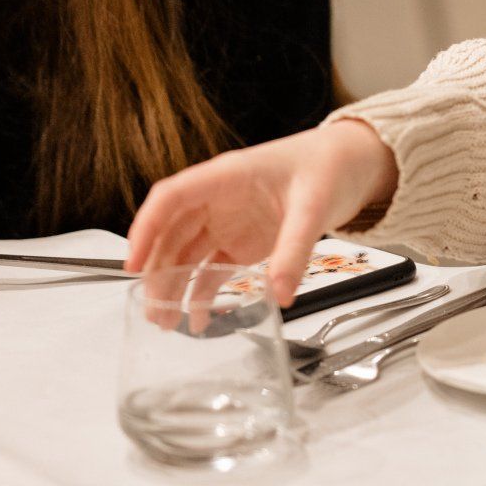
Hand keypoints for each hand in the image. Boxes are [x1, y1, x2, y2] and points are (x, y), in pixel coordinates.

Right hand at [125, 120, 398, 305]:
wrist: (353, 164)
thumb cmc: (328, 167)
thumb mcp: (313, 206)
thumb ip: (295, 249)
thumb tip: (281, 293)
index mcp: (227, 177)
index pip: (171, 198)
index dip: (146, 228)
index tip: (133, 264)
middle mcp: (219, 199)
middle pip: (172, 233)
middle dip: (157, 271)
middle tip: (153, 309)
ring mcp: (229, 222)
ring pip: (187, 254)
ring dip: (173, 286)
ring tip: (166, 322)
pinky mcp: (243, 241)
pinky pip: (213, 268)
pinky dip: (202, 293)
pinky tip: (198, 318)